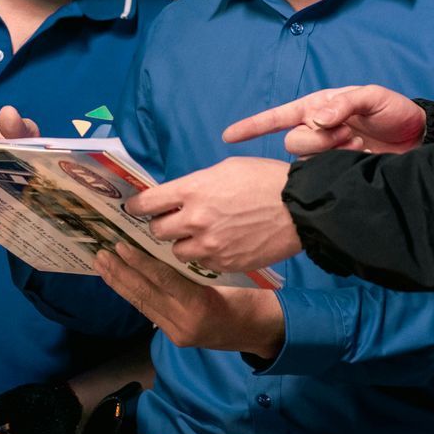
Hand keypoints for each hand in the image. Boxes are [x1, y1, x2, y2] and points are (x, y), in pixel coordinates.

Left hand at [95, 243, 282, 359]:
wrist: (263, 331)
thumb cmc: (251, 296)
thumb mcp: (227, 276)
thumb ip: (196, 267)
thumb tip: (165, 245)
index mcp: (200, 305)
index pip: (163, 281)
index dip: (139, 263)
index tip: (120, 246)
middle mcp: (184, 323)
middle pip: (144, 294)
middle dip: (120, 273)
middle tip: (100, 252)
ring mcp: (177, 333)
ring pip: (142, 304)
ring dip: (119, 283)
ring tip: (101, 264)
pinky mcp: (175, 337)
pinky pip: (149, 311)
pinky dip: (133, 293)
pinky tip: (120, 281)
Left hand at [124, 157, 300, 275]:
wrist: (300, 208)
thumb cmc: (265, 180)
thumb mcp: (225, 169)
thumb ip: (196, 185)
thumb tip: (179, 196)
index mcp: (192, 190)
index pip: (147, 203)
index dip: (136, 207)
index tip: (133, 209)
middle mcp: (195, 220)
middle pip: (157, 231)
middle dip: (160, 226)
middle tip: (168, 222)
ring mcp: (210, 245)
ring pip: (177, 252)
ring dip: (182, 244)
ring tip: (196, 236)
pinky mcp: (226, 264)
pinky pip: (202, 264)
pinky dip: (204, 256)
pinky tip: (216, 246)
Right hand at [223, 85, 426, 156]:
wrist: (420, 140)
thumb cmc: (394, 112)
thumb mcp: (372, 98)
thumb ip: (344, 104)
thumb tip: (317, 118)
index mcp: (318, 108)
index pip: (277, 117)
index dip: (251, 127)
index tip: (228, 136)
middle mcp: (317, 130)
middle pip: (294, 142)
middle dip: (318, 141)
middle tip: (349, 135)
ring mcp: (328, 154)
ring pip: (308, 161)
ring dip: (333, 154)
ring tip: (359, 147)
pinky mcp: (338, 173)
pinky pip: (324, 175)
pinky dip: (340, 167)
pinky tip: (360, 160)